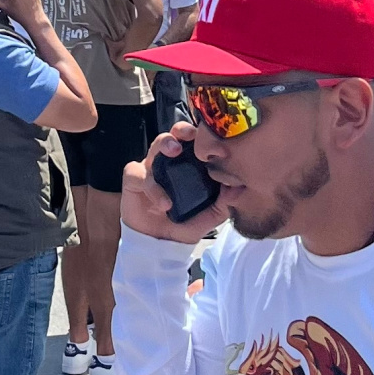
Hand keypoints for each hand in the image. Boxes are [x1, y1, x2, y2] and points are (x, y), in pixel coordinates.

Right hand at [121, 121, 226, 243]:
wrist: (163, 245)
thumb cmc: (186, 223)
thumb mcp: (211, 215)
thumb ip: (225, 202)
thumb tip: (239, 187)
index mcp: (188, 164)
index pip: (195, 141)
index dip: (204, 136)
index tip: (219, 143)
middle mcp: (168, 161)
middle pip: (173, 135)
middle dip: (181, 130)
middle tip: (191, 135)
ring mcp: (150, 169)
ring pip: (154, 146)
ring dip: (164, 144)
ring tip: (174, 152)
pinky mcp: (133, 181)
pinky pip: (139, 175)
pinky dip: (153, 187)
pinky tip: (165, 203)